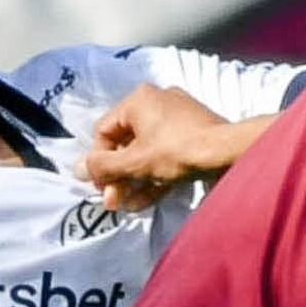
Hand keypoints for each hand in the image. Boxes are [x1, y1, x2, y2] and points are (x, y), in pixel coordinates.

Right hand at [79, 86, 256, 212]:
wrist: (229, 153)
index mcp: (139, 100)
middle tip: (112, 202)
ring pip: (146, 152)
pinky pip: (166, 155)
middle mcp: (157, 102)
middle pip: (125, 143)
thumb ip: (102, 167)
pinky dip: (154, 176)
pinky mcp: (194, 135)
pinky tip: (146, 202)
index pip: (104, 131)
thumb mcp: (133, 162)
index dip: (98, 161)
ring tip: (128, 206)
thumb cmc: (176, 151)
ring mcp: (178, 118)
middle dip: (116, 176)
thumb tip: (77, 169)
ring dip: (133, 181)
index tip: (100, 186)